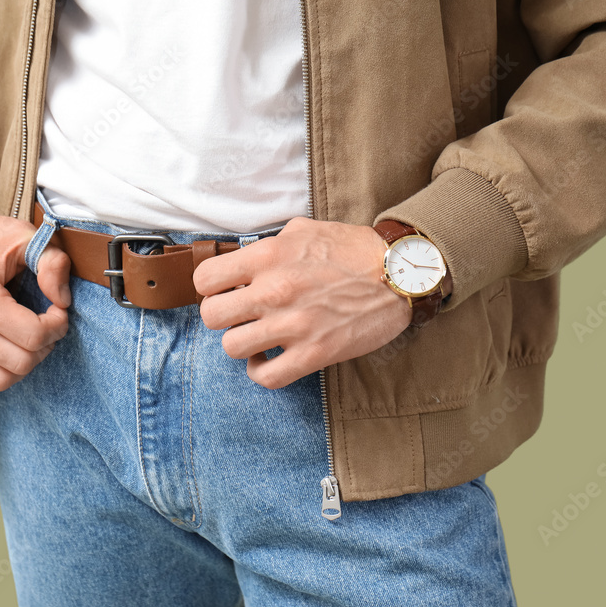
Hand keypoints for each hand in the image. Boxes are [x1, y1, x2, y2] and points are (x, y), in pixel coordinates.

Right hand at [0, 209, 70, 391]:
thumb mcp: (23, 237)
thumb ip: (53, 263)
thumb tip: (63, 301)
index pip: (33, 337)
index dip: (58, 326)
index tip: (57, 309)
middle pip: (22, 363)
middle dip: (45, 345)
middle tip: (47, 322)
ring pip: (3, 380)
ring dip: (26, 361)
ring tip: (30, 335)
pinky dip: (4, 369)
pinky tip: (11, 343)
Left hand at [194, 216, 411, 388]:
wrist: (400, 274)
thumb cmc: (353, 249)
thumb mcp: (303, 230)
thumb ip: (268, 244)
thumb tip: (244, 257)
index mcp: (268, 257)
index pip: (205, 279)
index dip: (212, 287)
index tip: (227, 290)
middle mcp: (274, 291)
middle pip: (211, 316)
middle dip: (222, 317)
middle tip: (241, 315)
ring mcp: (292, 325)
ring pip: (232, 348)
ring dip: (242, 344)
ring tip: (258, 337)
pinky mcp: (313, 354)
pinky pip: (265, 376)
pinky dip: (260, 371)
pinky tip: (268, 359)